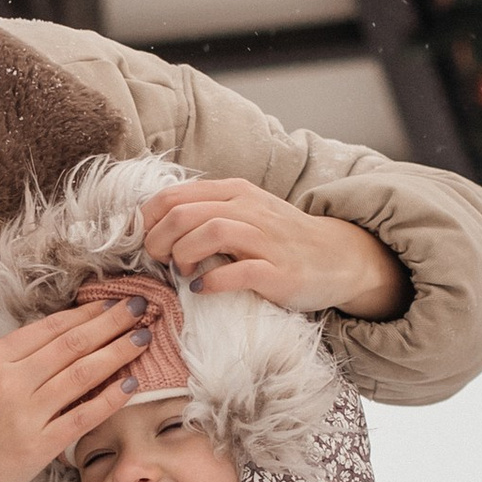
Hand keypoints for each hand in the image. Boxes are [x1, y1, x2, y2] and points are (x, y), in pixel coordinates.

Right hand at [0, 298, 151, 481]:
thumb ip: (13, 361)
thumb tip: (62, 339)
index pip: (50, 327)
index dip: (87, 312)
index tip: (113, 302)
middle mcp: (8, 380)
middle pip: (72, 343)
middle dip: (111, 322)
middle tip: (141, 307)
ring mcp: (24, 414)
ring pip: (82, 374)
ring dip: (118, 352)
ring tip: (144, 339)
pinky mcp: (38, 446)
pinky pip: (83, 416)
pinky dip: (110, 398)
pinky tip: (131, 384)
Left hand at [141, 178, 410, 322]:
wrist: (335, 257)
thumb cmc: (278, 240)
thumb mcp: (243, 214)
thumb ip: (205, 214)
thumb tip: (154, 228)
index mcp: (234, 192)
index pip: (172, 196)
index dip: (147, 221)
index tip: (146, 243)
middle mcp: (249, 209)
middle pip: (184, 214)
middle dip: (159, 241)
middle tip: (160, 261)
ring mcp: (266, 240)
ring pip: (210, 232)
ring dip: (184, 256)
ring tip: (184, 273)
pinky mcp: (279, 272)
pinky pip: (238, 271)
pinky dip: (212, 281)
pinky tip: (204, 289)